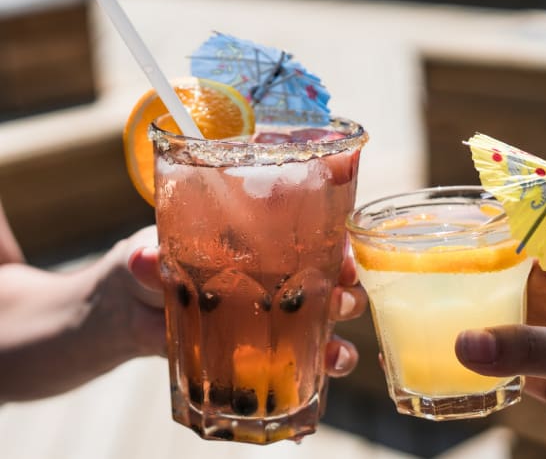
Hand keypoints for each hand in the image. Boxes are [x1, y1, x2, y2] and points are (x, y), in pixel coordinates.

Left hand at [127, 227, 366, 376]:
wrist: (127, 314)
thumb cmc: (146, 268)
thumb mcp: (145, 256)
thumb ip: (148, 259)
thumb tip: (147, 259)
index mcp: (258, 242)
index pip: (312, 235)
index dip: (337, 244)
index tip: (344, 257)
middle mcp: (278, 276)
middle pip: (330, 280)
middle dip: (346, 291)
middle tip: (339, 299)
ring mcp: (275, 317)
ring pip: (327, 323)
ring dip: (341, 337)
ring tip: (335, 348)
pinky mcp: (264, 353)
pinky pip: (302, 364)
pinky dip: (319, 375)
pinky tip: (320, 383)